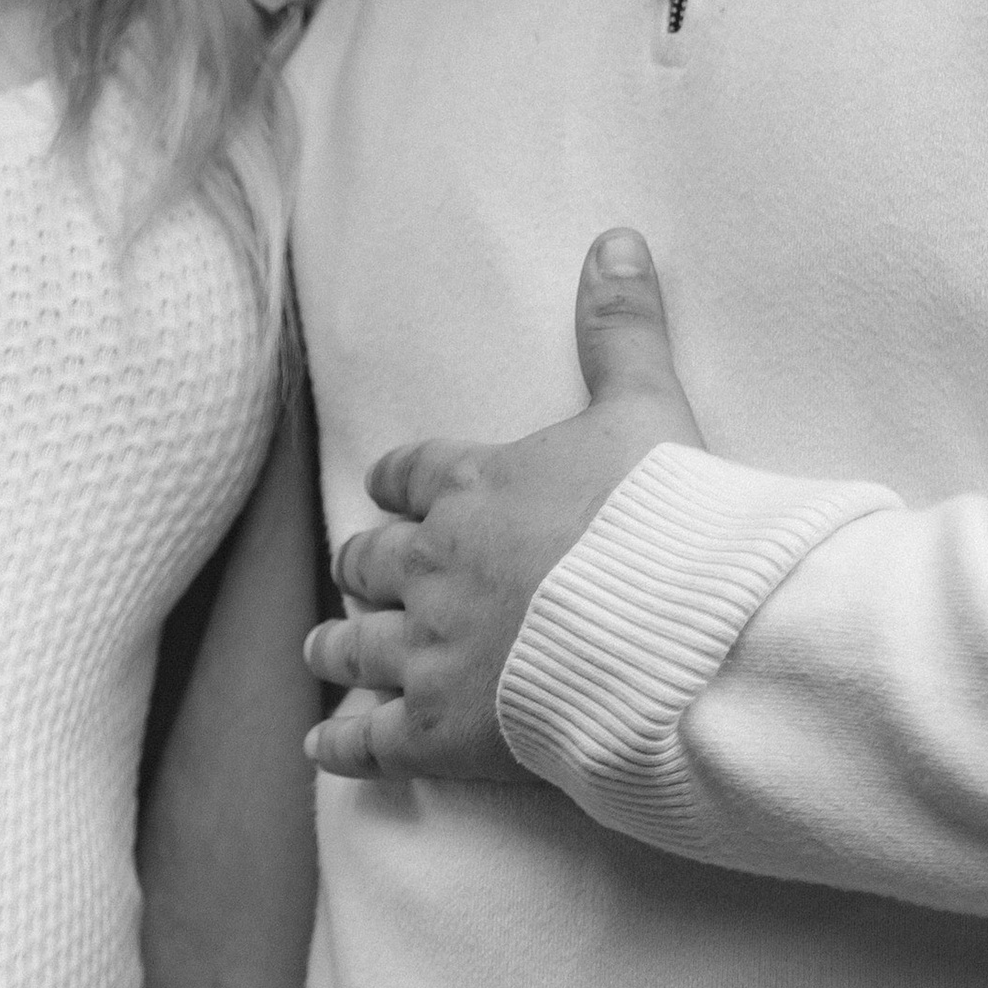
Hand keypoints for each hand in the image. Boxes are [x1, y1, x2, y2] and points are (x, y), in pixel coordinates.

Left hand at [307, 228, 703, 782]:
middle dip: (364, 565)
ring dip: (336, 645)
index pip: (413, 476)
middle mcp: (432, 568)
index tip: (388, 490)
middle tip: (356, 573)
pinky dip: (340, 745)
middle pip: (371, 561)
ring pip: (354, 646)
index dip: (399, 484)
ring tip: (323, 648)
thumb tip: (616, 238)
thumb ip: (621, 328)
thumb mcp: (646, 404)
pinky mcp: (434, 729)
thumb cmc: (663, 518)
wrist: (668, 629)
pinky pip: (366, 742)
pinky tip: (319, 748)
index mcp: (473, 488)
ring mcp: (425, 652)